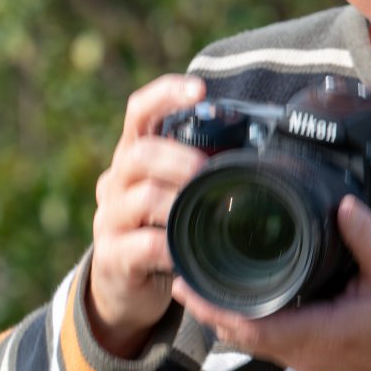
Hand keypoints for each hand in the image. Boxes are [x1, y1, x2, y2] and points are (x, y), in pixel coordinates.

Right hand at [86, 73, 207, 357]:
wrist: (123, 282)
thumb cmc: (160, 227)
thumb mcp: (174, 192)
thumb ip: (200, 170)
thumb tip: (261, 151)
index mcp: (134, 155)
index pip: (139, 111)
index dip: (166, 94)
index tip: (200, 89)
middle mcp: (116, 180)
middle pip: (138, 153)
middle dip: (179, 159)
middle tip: (208, 172)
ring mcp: (110, 218)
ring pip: (142, 197)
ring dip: (180, 203)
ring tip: (205, 212)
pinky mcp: (112, 255)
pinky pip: (143, 246)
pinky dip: (171, 247)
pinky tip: (188, 253)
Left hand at [173, 195, 370, 370]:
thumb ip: (368, 239)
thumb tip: (343, 205)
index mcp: (316, 334)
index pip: (248, 325)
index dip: (211, 305)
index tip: (184, 280)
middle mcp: (302, 352)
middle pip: (238, 332)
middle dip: (207, 305)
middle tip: (180, 269)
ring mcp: (306, 356)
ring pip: (251, 337)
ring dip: (224, 311)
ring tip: (199, 279)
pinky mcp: (314, 352)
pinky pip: (269, 337)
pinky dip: (247, 317)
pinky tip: (243, 293)